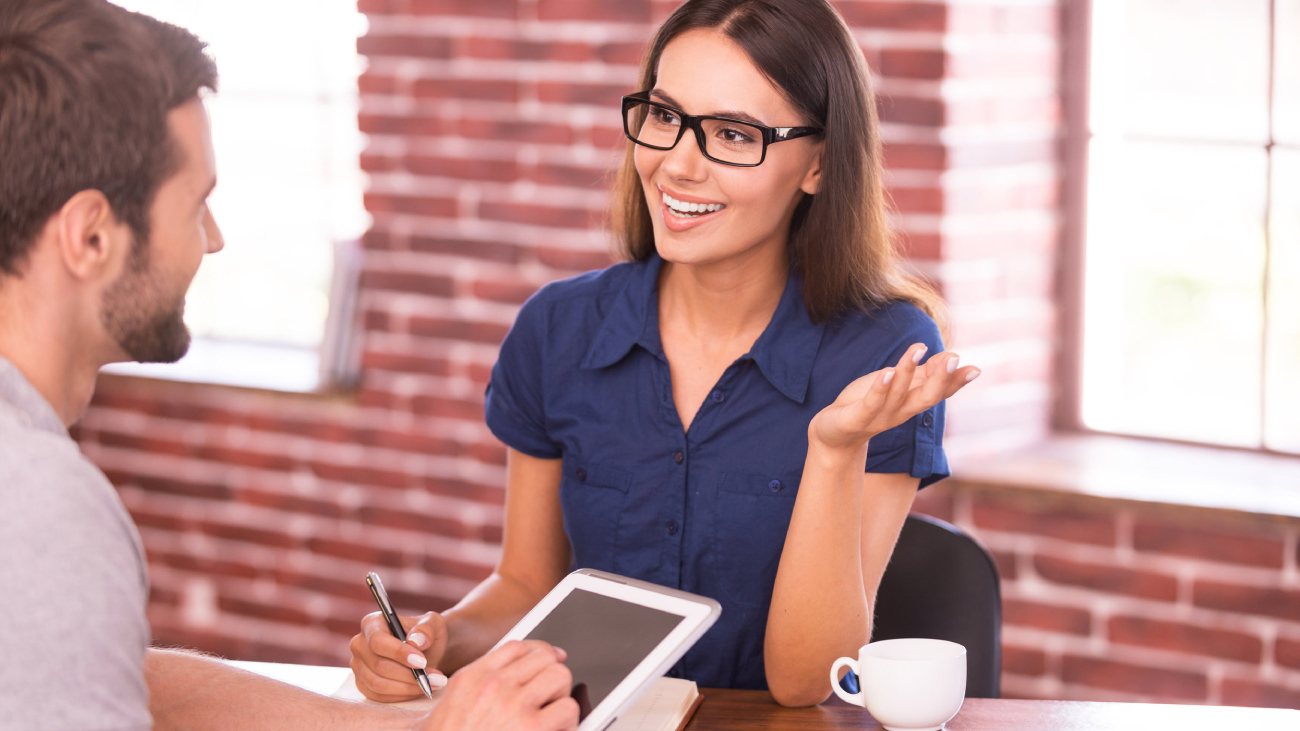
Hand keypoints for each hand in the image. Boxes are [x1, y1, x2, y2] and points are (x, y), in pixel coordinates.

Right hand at [351, 610, 448, 701]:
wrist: (425, 652)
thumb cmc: (426, 635)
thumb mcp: (433, 624)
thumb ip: (427, 628)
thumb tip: (416, 641)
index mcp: (372, 624)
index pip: (377, 641)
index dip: (398, 653)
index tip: (421, 662)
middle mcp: (360, 644)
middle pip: (378, 665)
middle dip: (409, 675)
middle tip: (436, 678)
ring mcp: (359, 667)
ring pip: (378, 684)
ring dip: (408, 687)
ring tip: (433, 684)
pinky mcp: (363, 685)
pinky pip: (379, 696)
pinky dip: (402, 696)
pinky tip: (420, 689)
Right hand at [416, 641, 578, 730]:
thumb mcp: (451, 707)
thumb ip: (478, 686)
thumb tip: (515, 673)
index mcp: (471, 678)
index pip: (517, 647)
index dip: (539, 652)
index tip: (549, 660)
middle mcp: (493, 686)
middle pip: (544, 657)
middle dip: (550, 676)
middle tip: (547, 697)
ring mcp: (514, 706)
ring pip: (560, 677)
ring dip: (560, 697)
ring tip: (552, 716)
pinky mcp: (534, 728)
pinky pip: (568, 709)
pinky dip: (568, 722)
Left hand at [809, 343, 979, 452]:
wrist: (833, 434)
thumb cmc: (867, 404)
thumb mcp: (898, 387)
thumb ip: (922, 375)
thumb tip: (952, 356)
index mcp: (911, 404)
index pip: (938, 393)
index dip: (956, 382)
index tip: (976, 369)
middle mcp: (900, 412)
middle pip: (926, 397)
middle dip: (941, 379)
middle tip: (954, 358)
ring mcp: (879, 416)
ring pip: (898, 394)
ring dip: (908, 371)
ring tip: (918, 348)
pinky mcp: (857, 418)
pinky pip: (871, 403)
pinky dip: (880, 388)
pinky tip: (887, 371)